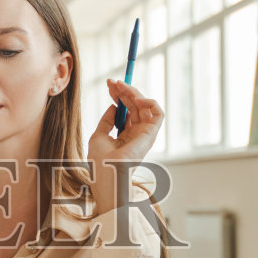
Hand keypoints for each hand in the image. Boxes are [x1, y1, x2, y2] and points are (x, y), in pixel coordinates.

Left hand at [88, 80, 162, 215]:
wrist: (107, 176)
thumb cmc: (100, 163)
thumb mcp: (99, 136)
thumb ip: (107, 121)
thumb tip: (114, 106)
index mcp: (125, 136)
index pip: (125, 110)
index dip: (118, 96)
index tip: (109, 85)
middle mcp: (136, 134)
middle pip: (134, 106)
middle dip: (124, 90)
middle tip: (112, 82)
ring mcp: (144, 134)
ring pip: (144, 106)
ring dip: (134, 92)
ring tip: (121, 87)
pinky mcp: (150, 135)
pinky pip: (158, 114)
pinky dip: (150, 102)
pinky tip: (136, 99)